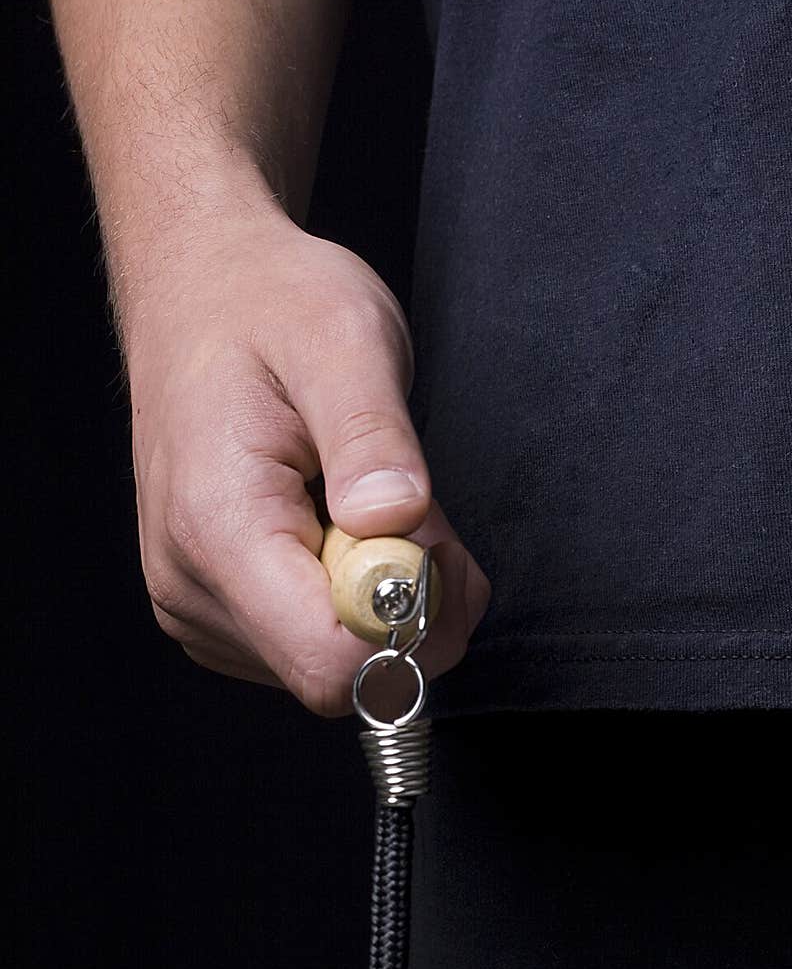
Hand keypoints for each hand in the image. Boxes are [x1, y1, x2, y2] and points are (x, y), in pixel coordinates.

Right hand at [124, 205, 490, 716]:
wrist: (200, 292)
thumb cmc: (268, 306)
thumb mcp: (343, 338)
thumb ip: (373, 436)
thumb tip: (395, 520)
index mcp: (216, 530)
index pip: (330, 663)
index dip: (408, 620)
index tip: (422, 534)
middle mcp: (192, 589)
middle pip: (340, 675)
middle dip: (408, 606)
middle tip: (409, 505)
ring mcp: (197, 608)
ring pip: (335, 667)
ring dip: (388, 598)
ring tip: (366, 500)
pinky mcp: (217, 612)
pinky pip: (315, 647)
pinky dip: (357, 598)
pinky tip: (342, 526)